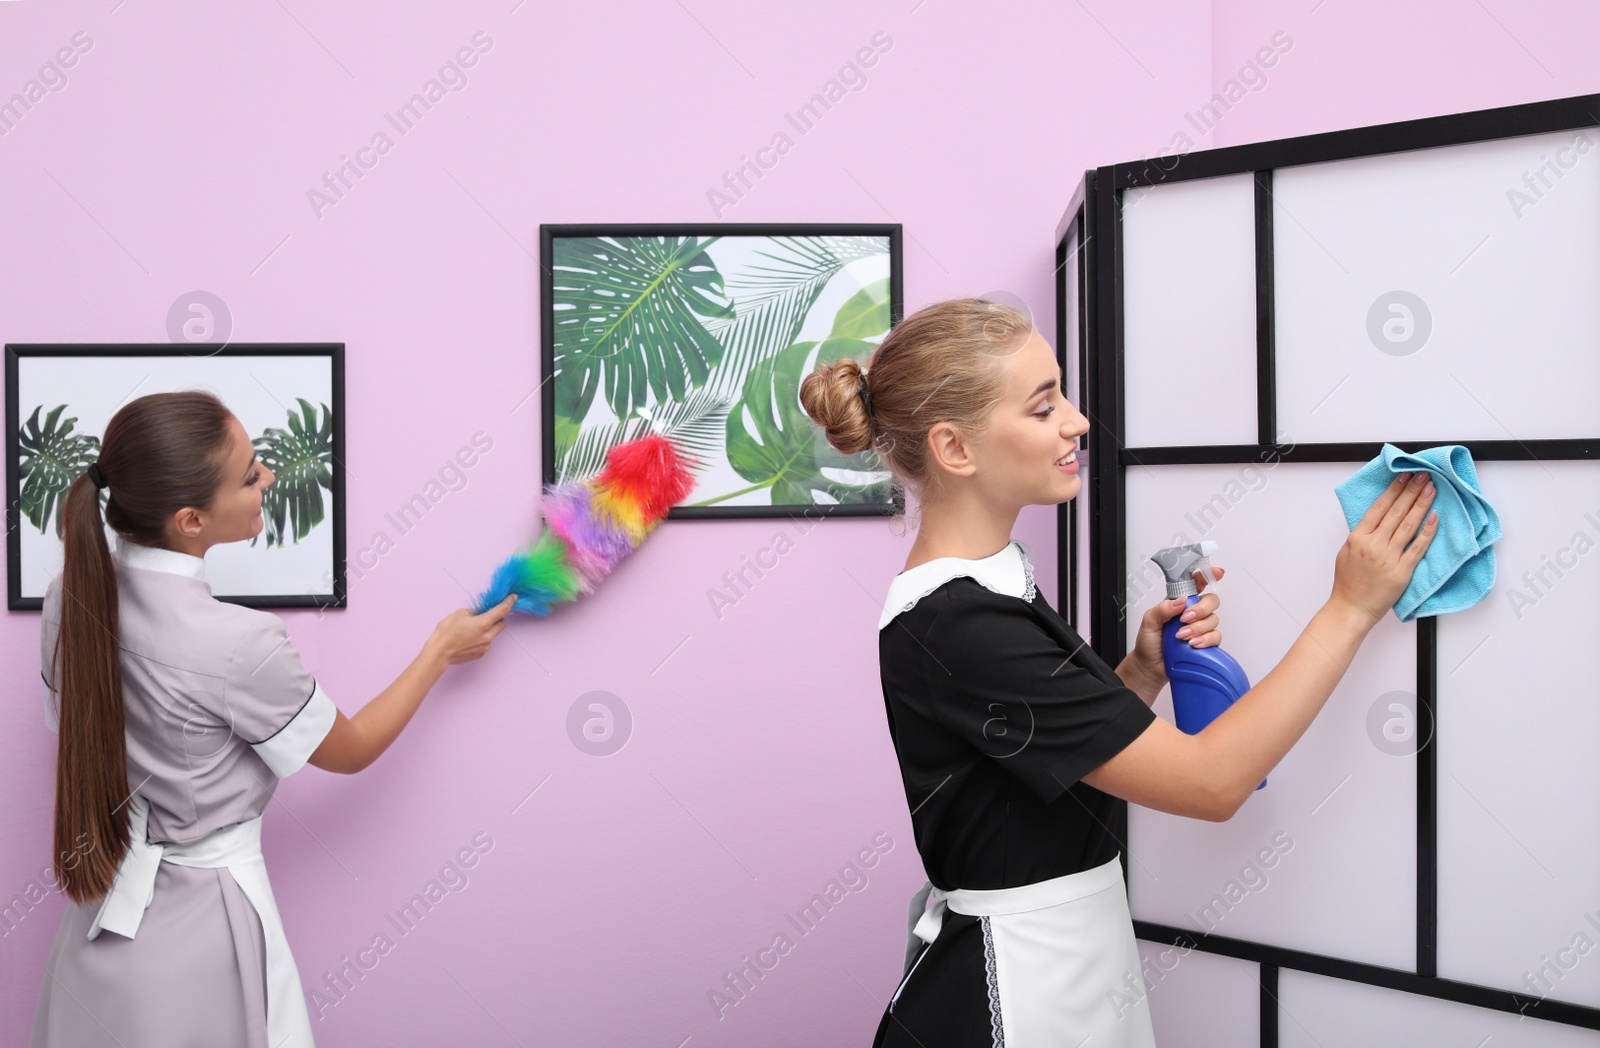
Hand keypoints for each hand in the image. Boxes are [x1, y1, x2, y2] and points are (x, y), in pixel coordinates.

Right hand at [427, 594, 516, 665]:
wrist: (439, 652)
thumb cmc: (447, 631)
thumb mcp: (460, 614)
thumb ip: (476, 612)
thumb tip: (482, 612)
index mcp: (484, 623)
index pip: (503, 610)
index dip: (509, 602)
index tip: (513, 597)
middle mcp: (488, 636)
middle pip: (502, 623)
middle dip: (498, 617)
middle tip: (486, 615)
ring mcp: (485, 646)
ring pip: (494, 633)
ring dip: (488, 629)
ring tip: (472, 629)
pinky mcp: (481, 653)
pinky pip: (486, 642)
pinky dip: (482, 638)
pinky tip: (469, 638)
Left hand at [1132, 566, 1226, 682]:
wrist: (1150, 667)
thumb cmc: (1148, 642)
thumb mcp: (1148, 621)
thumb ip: (1163, 609)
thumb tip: (1180, 601)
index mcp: (1178, 602)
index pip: (1196, 584)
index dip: (1207, 576)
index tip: (1217, 572)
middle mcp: (1192, 612)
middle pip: (1211, 600)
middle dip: (1201, 609)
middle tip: (1185, 618)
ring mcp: (1200, 627)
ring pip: (1214, 619)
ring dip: (1198, 627)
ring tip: (1182, 636)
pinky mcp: (1205, 642)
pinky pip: (1216, 637)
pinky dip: (1205, 639)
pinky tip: (1193, 644)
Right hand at [1331, 470, 1438, 628]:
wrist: (1351, 608)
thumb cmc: (1347, 583)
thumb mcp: (1345, 552)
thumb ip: (1361, 535)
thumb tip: (1376, 519)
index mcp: (1358, 537)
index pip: (1379, 507)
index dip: (1394, 490)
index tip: (1404, 476)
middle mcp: (1374, 545)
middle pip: (1396, 512)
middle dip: (1411, 491)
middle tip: (1423, 475)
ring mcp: (1389, 558)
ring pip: (1408, 525)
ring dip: (1421, 504)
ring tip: (1431, 489)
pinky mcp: (1402, 571)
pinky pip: (1418, 548)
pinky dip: (1427, 532)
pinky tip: (1434, 517)